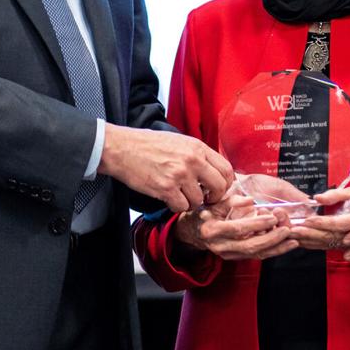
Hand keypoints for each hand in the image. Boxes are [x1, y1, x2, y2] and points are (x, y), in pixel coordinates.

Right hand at [98, 124, 234, 211]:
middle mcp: (192, 160)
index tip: (217, 189)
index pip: (226, 169)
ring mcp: (180, 175)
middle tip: (205, 199)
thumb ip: (198, 155)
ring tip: (180, 195)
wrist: (122, 148)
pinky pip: (181, 207)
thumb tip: (214, 172)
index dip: (225, 183)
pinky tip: (169, 199)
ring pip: (198, 200)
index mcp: (198, 147)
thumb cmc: (148, 145)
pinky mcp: (165, 188)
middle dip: (214, 197)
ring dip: (190, 203)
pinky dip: (176, 207)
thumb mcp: (179, 142)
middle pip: (219, 186)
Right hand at [174, 191, 297, 260]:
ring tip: (293, 240)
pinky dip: (273, 251)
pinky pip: (256, 255)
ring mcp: (229, 254)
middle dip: (271, 239)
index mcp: (213, 230)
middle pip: (250, 246)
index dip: (256, 224)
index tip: (272, 217)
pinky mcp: (236, 257)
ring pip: (255, 254)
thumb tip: (250, 201)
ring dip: (276, 248)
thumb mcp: (214, 202)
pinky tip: (286, 245)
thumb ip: (232, 201)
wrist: (192, 232)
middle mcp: (221, 246)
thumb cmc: (205, 212)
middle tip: (287, 230)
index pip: (238, 229)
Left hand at [290, 178, 349, 250]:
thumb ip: (337, 194)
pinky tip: (303, 241)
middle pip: (334, 237)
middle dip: (311, 234)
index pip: (342, 223)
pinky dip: (316, 244)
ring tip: (293, 236)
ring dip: (311, 241)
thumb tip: (318, 198)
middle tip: (293, 231)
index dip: (324, 223)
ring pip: (331, 244)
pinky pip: (332, 245)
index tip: (308, 220)